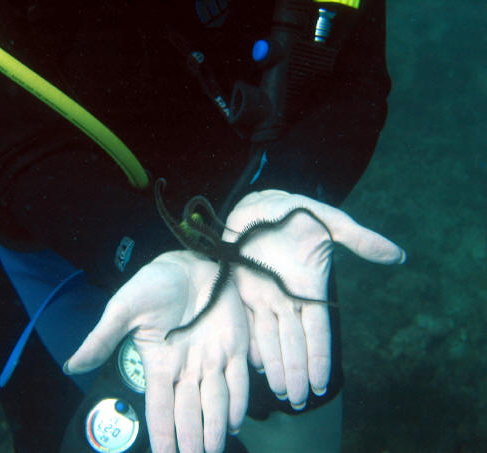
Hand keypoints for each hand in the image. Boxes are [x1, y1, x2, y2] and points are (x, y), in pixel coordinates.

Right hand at [65, 251, 248, 452]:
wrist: (188, 262)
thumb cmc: (153, 284)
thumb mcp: (123, 309)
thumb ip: (101, 339)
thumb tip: (70, 366)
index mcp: (160, 364)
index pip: (160, 408)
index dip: (162, 434)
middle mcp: (186, 368)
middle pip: (188, 412)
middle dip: (190, 439)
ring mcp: (211, 358)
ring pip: (214, 402)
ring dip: (213, 429)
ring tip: (211, 451)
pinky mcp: (234, 346)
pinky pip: (237, 379)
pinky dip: (237, 402)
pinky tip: (235, 422)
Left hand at [223, 190, 405, 408]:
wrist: (260, 203)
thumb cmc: (297, 212)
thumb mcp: (330, 221)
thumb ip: (360, 239)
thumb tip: (399, 255)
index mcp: (309, 288)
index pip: (317, 331)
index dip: (320, 358)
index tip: (322, 384)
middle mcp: (287, 298)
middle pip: (294, 343)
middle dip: (297, 372)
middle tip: (299, 401)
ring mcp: (263, 295)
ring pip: (271, 338)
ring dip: (276, 365)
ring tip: (280, 392)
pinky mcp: (242, 288)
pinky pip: (246, 320)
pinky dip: (250, 342)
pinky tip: (253, 365)